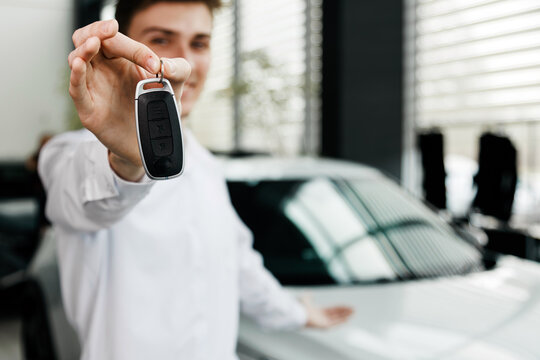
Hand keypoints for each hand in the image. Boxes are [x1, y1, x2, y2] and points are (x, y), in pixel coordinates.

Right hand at [68, 20, 190, 180]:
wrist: (151, 142)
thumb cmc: (156, 109)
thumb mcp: (174, 85)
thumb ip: (178, 69)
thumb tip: (167, 65)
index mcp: (121, 59)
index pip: (118, 41)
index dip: (135, 49)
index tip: (154, 64)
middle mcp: (103, 69)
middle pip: (87, 38)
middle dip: (96, 30)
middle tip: (110, 29)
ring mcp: (93, 87)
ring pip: (77, 59)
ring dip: (84, 49)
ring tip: (94, 43)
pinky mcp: (89, 109)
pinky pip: (76, 88)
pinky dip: (76, 75)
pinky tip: (80, 64)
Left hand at [301, 294, 353, 328]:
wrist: (298, 314)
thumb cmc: (300, 308)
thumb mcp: (305, 299)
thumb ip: (308, 296)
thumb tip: (309, 292)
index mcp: (318, 312)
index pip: (332, 310)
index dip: (339, 308)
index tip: (346, 306)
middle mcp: (322, 318)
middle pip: (336, 314)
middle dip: (345, 312)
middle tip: (353, 309)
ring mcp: (323, 322)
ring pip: (337, 319)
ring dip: (345, 316)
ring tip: (352, 312)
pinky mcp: (323, 326)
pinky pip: (334, 324)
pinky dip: (340, 322)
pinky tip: (347, 319)